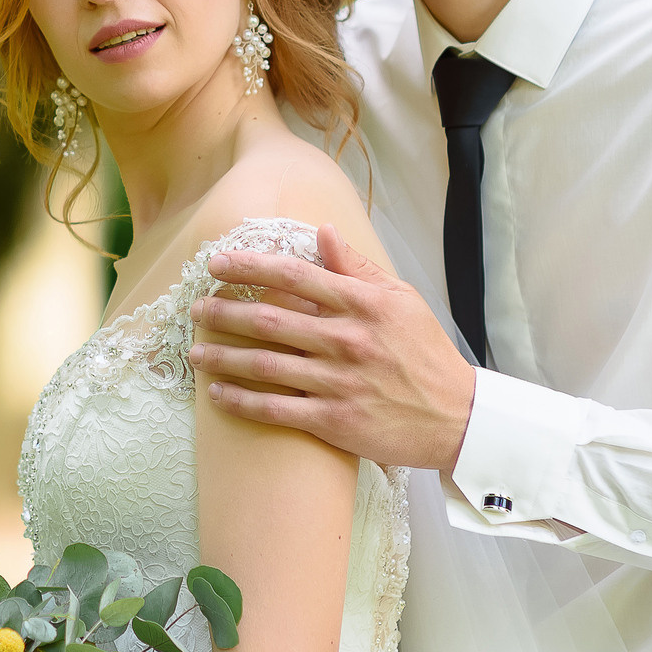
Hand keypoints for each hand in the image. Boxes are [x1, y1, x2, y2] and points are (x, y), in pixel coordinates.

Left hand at [186, 223, 477, 473]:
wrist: (455, 416)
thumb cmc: (425, 353)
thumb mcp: (401, 299)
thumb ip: (356, 267)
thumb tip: (322, 231)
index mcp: (361, 304)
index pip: (292, 275)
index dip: (249, 266)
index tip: (216, 263)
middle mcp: (345, 339)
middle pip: (268, 319)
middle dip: (223, 311)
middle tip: (195, 308)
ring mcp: (337, 381)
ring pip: (264, 365)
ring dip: (222, 357)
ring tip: (195, 351)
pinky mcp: (334, 420)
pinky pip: (276, 408)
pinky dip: (242, 401)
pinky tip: (218, 394)